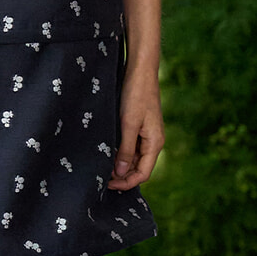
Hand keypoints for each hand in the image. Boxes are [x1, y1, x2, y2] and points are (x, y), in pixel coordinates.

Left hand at [108, 66, 164, 190]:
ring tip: (102, 167)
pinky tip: (107, 153)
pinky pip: (131, 147)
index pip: (143, 174)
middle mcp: (153, 142)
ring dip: (120, 165)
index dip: (126, 182)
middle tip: (101, 177)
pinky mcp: (140, 127)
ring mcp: (147, 135)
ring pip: (133, 158)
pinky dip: (120, 153)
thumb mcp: (128, 124)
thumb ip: (125, 149)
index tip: (108, 184)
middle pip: (138, 168)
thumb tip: (120, 173)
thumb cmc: (136, 95)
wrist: (140, 71)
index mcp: (155, 143)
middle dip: (122, 176)